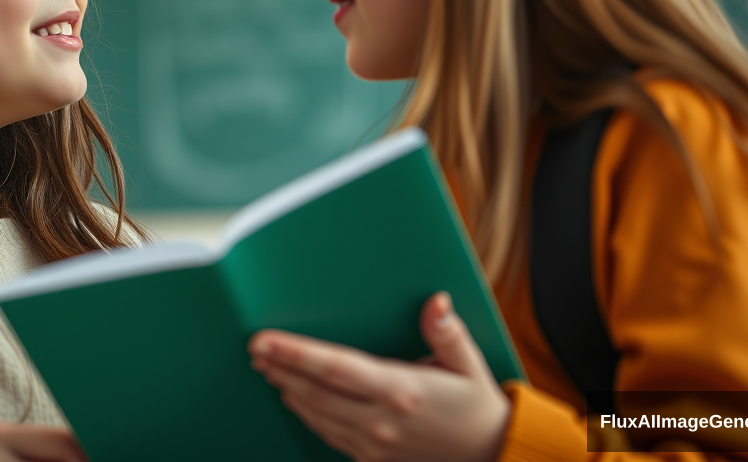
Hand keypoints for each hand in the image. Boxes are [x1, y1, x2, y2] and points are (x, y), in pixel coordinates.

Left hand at [249, 292, 508, 461]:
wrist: (492, 456)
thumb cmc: (478, 407)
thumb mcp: (469, 365)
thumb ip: (447, 333)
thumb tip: (436, 301)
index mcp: (402, 391)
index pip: (336, 368)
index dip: (296, 354)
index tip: (265, 341)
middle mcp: (382, 421)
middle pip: (316, 392)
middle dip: (281, 369)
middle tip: (255, 349)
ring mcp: (374, 445)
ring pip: (317, 415)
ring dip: (289, 390)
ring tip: (267, 368)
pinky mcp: (372, 459)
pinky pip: (330, 434)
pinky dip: (307, 414)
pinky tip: (295, 398)